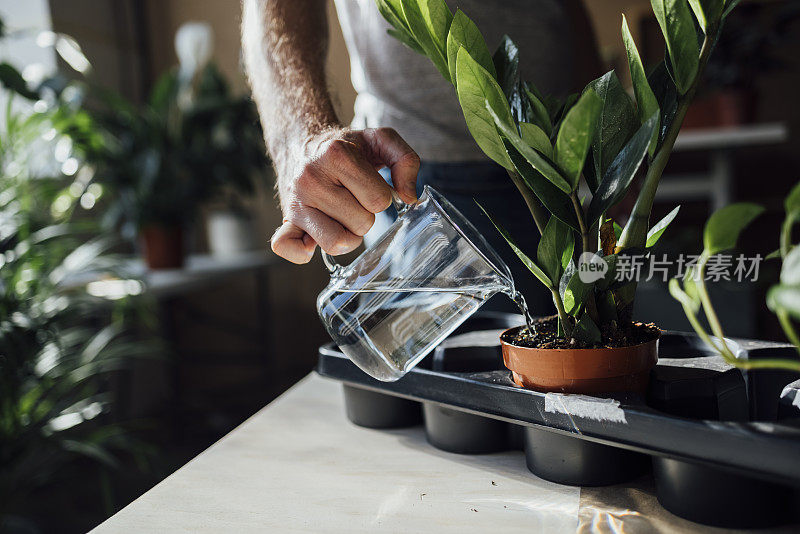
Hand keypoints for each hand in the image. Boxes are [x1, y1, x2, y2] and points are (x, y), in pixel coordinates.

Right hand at [271, 127, 419, 263]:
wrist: (301, 144)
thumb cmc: (344, 147)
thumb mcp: (379, 140)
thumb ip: (406, 160)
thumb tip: (408, 196)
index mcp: (337, 155)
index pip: (379, 200)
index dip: (380, 196)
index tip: (368, 186)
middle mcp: (311, 178)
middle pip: (362, 224)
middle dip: (364, 214)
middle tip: (352, 198)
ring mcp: (296, 201)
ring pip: (337, 243)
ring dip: (346, 235)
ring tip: (340, 215)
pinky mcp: (286, 219)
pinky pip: (290, 249)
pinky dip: (305, 251)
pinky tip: (314, 236)